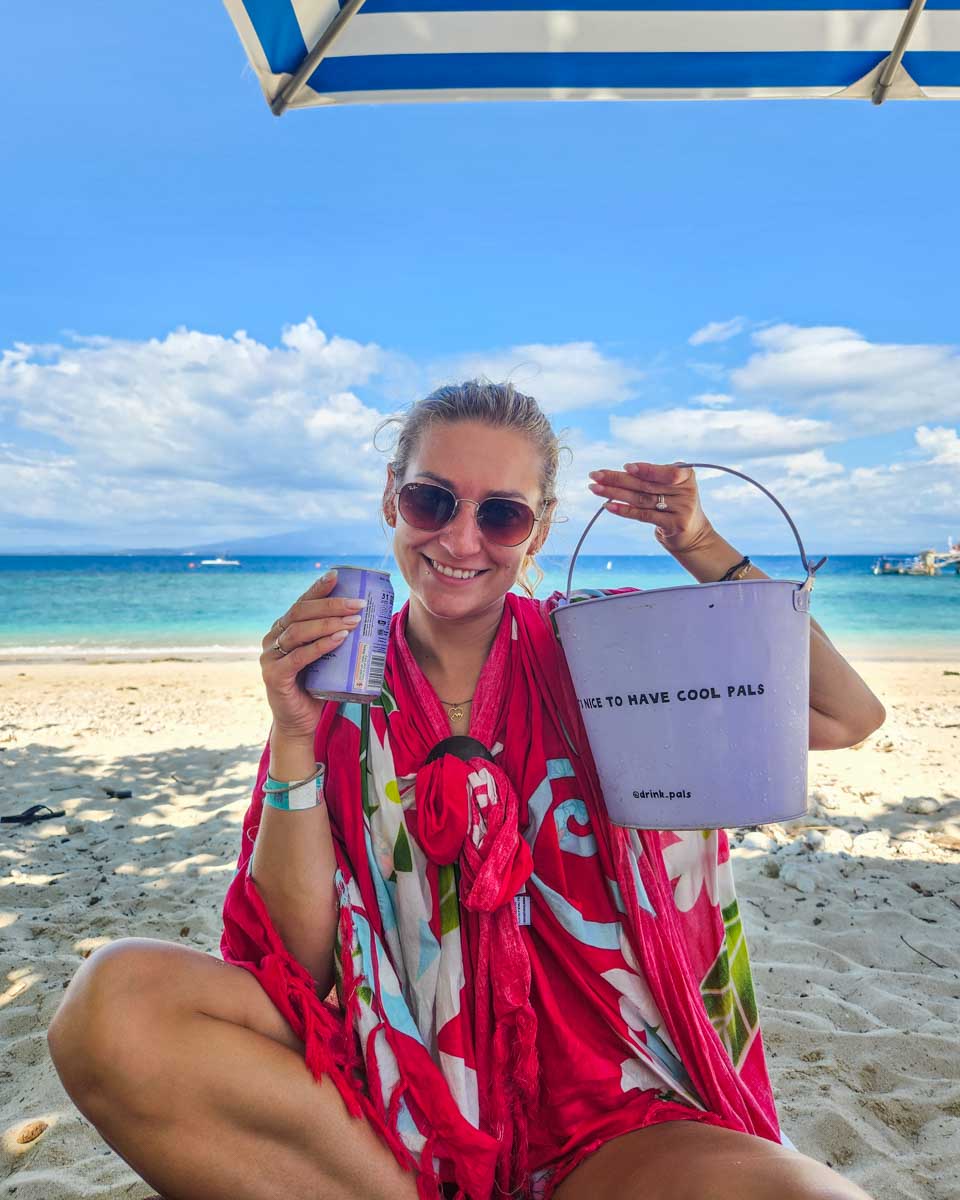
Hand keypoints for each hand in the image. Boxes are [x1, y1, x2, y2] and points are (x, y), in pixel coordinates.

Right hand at [259, 570, 365, 741]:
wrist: (300, 723)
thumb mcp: (327, 658)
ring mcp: (270, 656)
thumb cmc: (316, 687)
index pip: (301, 603)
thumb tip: (371, 620)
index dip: (318, 588)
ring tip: (354, 621)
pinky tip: (339, 639)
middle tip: (358, 604)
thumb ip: (336, 639)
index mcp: (283, 629)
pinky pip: (298, 657)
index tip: (338, 575)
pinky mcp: (274, 675)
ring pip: (299, 632)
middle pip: (301, 613)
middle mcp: (273, 638)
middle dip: (332, 605)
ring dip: (329, 623)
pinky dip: (320, 645)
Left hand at [587, 461, 716, 555]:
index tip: (625, 467)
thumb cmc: (673, 502)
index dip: (645, 470)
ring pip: (641, 499)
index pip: (663, 472)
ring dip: (615, 493)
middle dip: (617, 479)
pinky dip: (624, 510)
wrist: (690, 532)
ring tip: (595, 489)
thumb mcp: (667, 486)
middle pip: (645, 485)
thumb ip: (649, 478)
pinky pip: (643, 515)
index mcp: (686, 475)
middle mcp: (686, 491)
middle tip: (595, 475)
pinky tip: (608, 506)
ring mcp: (682, 509)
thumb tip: (616, 473)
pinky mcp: (674, 525)